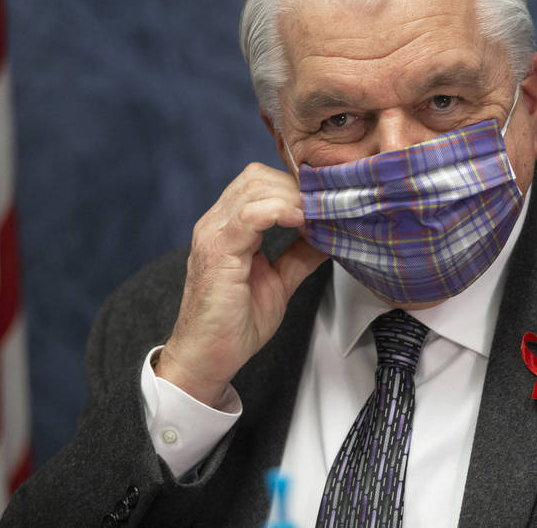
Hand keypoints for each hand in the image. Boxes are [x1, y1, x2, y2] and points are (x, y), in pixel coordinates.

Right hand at [155, 162, 326, 405]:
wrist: (207, 358)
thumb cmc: (234, 325)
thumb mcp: (279, 282)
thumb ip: (299, 256)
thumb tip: (329, 236)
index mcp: (228, 227)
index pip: (260, 182)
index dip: (294, 186)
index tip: (325, 203)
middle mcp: (216, 223)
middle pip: (259, 177)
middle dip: (297, 188)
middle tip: (326, 208)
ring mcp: (213, 234)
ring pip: (255, 187)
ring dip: (293, 197)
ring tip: (318, 217)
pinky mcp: (217, 250)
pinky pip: (249, 214)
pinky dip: (280, 210)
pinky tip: (301, 221)